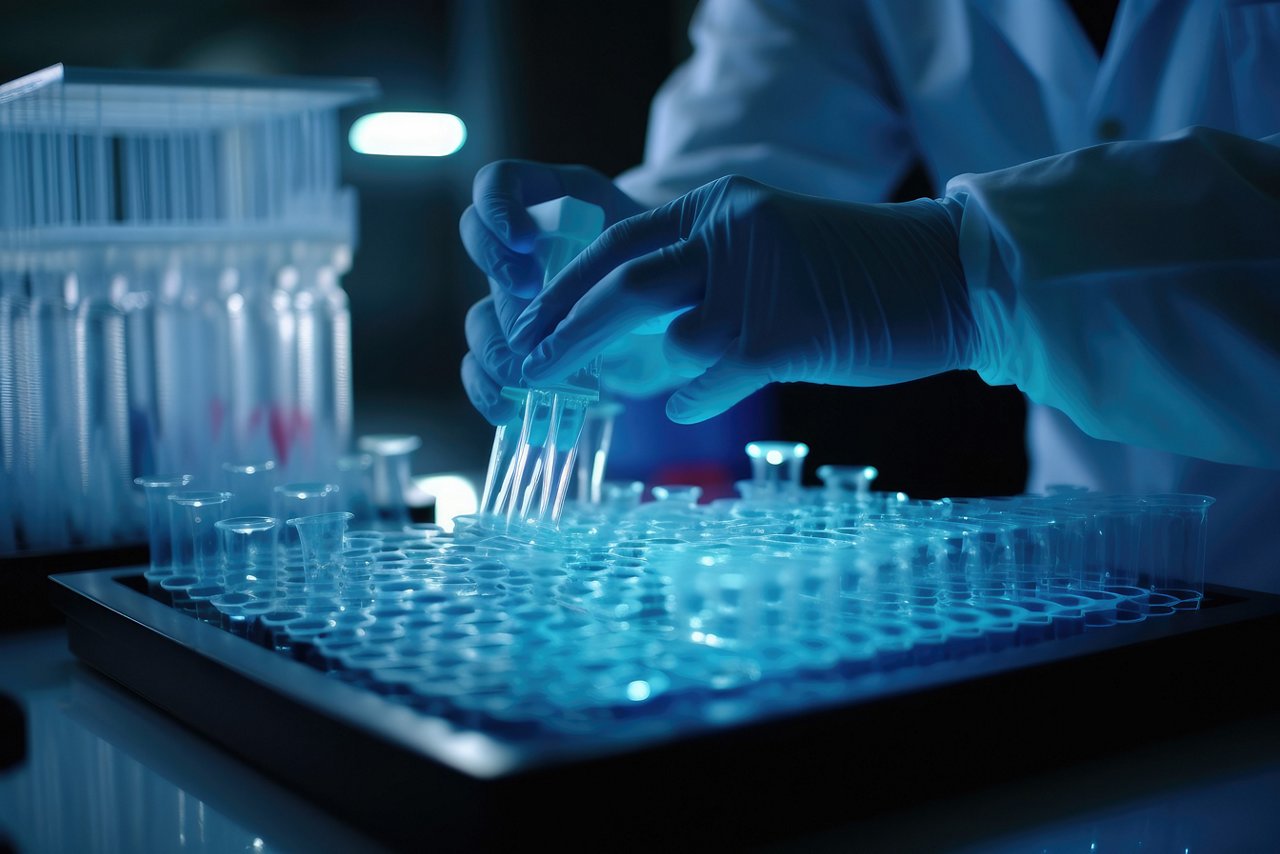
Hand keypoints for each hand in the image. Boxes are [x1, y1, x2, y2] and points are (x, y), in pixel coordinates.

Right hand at [459, 161, 645, 422]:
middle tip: (534, 331)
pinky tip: (508, 409)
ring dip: (495, 350)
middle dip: (509, 299)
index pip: (498, 185)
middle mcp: (524, 251)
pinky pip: (480, 366)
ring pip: (479, 319)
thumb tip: (644, 290)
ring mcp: (516, 302)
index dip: (499, 210)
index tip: (527, 243)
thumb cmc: (663, 258)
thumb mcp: (659, 241)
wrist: (676, 299)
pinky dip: (487, 389)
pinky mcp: (522, 349)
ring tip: (525, 377)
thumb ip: (645, 248)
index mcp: (553, 206)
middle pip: (485, 263)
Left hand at [508, 175, 978, 422]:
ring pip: (664, 340)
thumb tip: (637, 338)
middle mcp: (730, 236)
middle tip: (527, 370)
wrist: (944, 278)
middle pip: (622, 286)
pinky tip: (686, 404)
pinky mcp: (785, 338)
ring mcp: (758, 287)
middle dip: (563, 334)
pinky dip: (691, 398)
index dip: (563, 289)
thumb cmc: (853, 274)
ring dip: (635, 373)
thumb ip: (704, 275)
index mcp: (719, 208)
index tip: (529, 327)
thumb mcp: (768, 246)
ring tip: (620, 390)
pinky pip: (709, 381)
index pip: (615, 244)